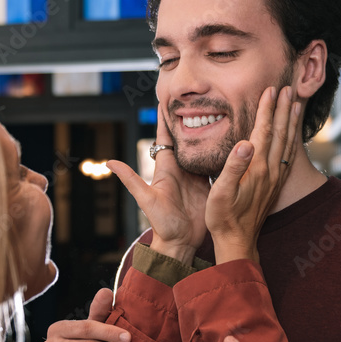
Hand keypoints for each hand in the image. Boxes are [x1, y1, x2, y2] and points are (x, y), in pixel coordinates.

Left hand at [107, 102, 209, 265]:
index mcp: (167, 168)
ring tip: (217, 112)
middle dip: (191, 118)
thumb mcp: (146, 200)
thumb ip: (131, 180)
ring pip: (202, 149)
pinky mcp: (210, 185)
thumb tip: (109, 162)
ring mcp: (196, 176)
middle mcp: (181, 169)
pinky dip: (221, 152)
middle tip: (196, 97)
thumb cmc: (162, 224)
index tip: (166, 97)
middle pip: (187, 139)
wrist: (180, 243)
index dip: (165, 119)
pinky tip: (231, 140)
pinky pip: (216, 164)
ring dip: (209, 133)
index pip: (165, 138)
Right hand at [206, 86, 300, 263]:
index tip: (269, 90)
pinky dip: (290, 139)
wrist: (238, 241)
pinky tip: (291, 135)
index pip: (263, 132)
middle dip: (282, 109)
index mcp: (257, 169)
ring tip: (294, 104)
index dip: (266, 110)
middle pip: (279, 133)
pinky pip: (286, 155)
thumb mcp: (221, 193)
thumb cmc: (223, 218)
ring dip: (290, 122)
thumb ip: (233, 167)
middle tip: (287, 88)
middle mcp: (270, 171)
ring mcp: (274, 178)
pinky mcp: (274, 184)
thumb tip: (244, 143)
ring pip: (286, 143)